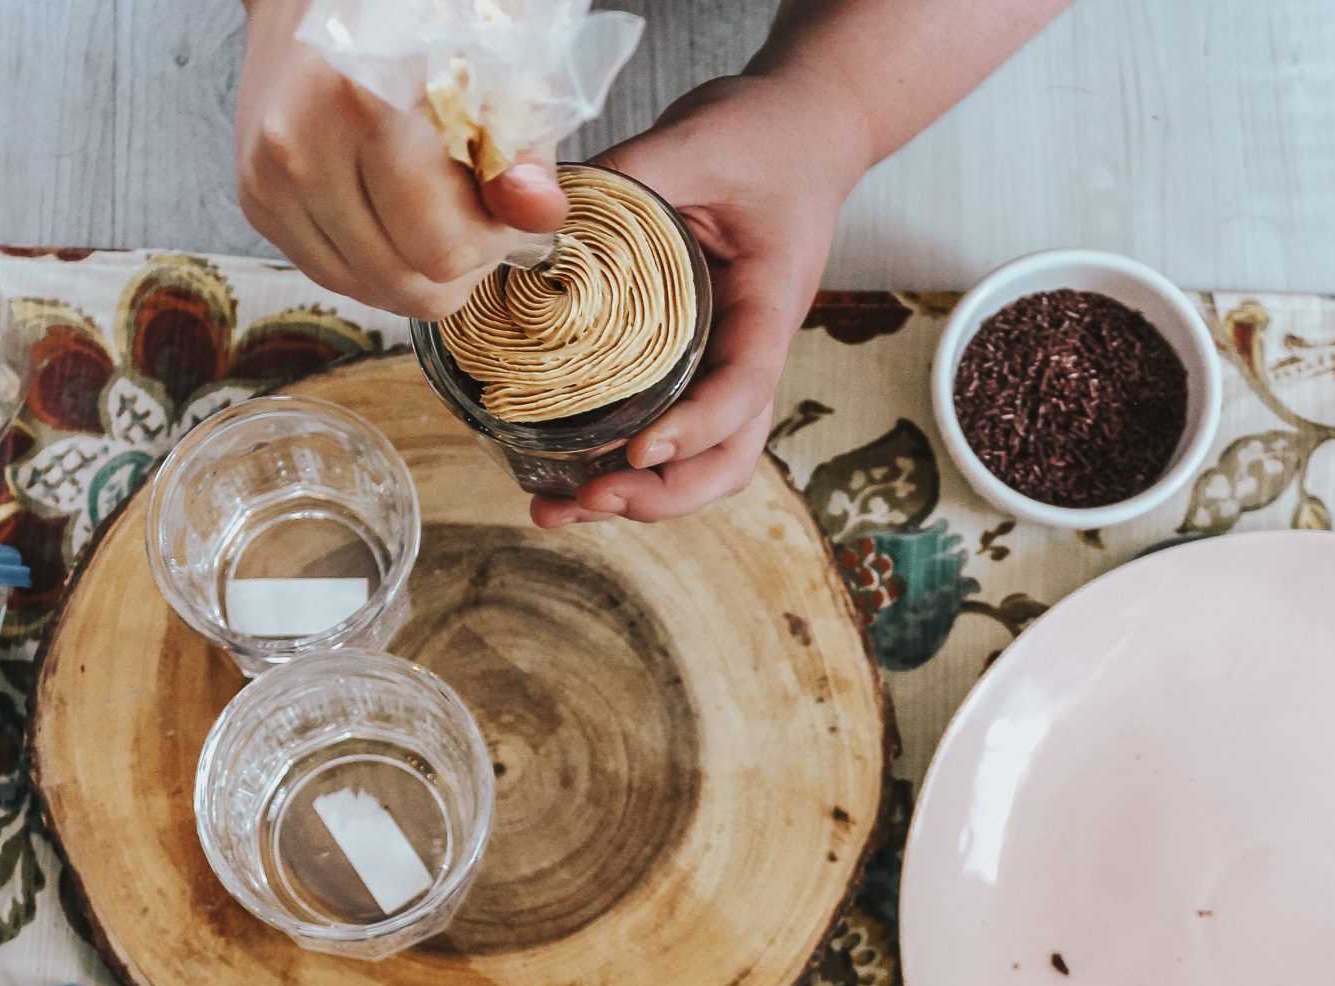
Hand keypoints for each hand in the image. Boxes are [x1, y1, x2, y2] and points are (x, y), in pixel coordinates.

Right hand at [234, 0, 566, 319]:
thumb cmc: (417, 25)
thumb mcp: (494, 68)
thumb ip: (521, 149)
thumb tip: (536, 214)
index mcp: (366, 105)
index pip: (440, 248)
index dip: (489, 243)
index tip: (502, 208)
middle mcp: (304, 146)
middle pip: (405, 283)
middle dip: (457, 263)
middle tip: (475, 215)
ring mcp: (271, 178)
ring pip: (368, 289)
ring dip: (415, 267)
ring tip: (435, 210)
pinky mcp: (256, 199)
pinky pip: (332, 274)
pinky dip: (373, 258)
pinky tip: (393, 213)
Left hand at [534, 73, 870, 527]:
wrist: (801, 130)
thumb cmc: (764, 137)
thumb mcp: (697, 139)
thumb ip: (626, 175)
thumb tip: (533, 209)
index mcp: (768, 305)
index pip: (745, 387)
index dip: (696, 429)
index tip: (640, 449)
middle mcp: (749, 349)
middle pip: (729, 456)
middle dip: (662, 495)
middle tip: (589, 499)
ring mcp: (721, 362)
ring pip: (698, 459)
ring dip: (636, 498)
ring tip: (556, 507)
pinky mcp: (690, 359)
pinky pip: (663, 425)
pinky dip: (616, 461)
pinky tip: (557, 471)